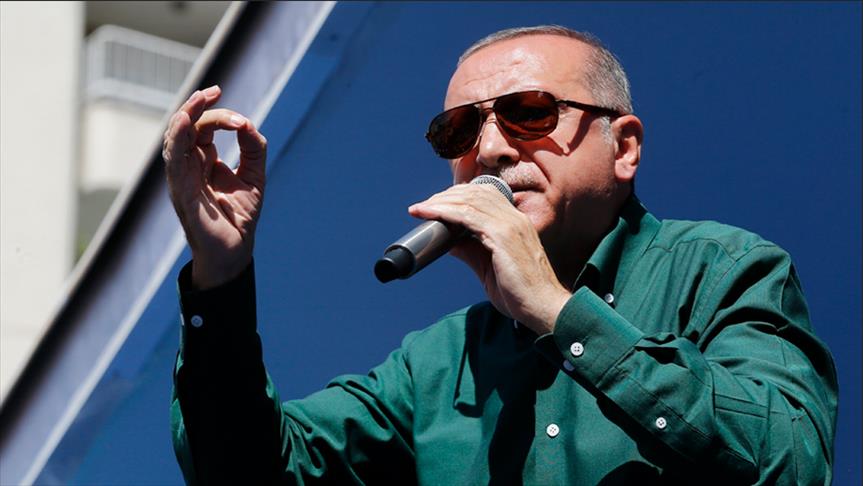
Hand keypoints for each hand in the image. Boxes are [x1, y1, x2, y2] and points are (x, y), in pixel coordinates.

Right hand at [163, 85, 266, 288]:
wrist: (235, 251)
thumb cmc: (239, 216)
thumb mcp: (254, 176)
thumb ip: (253, 148)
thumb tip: (246, 124)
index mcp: (204, 162)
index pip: (203, 128)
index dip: (217, 114)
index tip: (240, 119)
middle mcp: (189, 166)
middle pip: (186, 127)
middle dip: (197, 105)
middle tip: (214, 91)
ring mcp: (182, 178)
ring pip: (175, 139)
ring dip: (185, 116)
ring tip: (199, 99)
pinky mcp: (182, 191)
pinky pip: (173, 161)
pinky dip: (177, 139)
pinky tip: (185, 123)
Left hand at [409, 184, 570, 333]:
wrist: (544, 308)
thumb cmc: (521, 293)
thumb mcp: (488, 268)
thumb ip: (471, 251)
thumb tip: (448, 242)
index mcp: (515, 222)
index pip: (484, 195)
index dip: (458, 195)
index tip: (437, 204)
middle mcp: (514, 218)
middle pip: (474, 193)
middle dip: (445, 196)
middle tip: (423, 206)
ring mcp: (509, 225)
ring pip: (469, 201)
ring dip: (440, 202)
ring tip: (420, 208)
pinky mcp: (502, 236)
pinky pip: (467, 216)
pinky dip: (445, 212)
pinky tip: (429, 214)